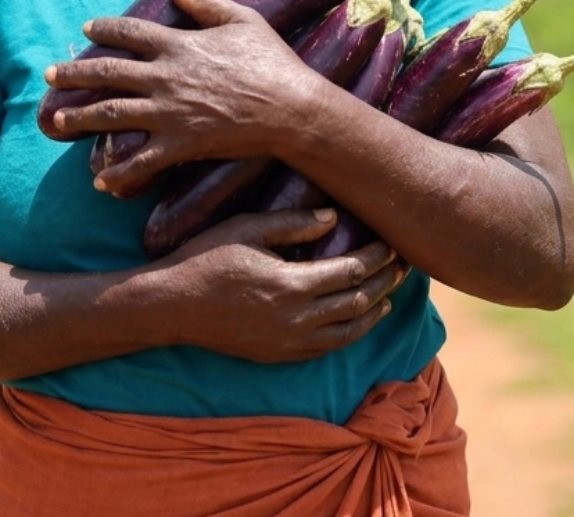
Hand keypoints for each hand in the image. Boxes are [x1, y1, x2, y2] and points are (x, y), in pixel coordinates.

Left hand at [45, 0, 330, 193]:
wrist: (293, 109)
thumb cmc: (273, 61)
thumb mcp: (242, 19)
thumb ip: (203, 0)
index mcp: (179, 44)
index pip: (129, 32)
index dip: (104, 28)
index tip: (86, 29)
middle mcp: (166, 76)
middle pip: (108, 73)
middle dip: (73, 74)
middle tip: (49, 75)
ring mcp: (171, 112)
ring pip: (113, 114)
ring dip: (81, 118)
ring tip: (57, 120)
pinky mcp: (182, 144)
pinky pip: (142, 160)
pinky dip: (118, 172)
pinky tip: (100, 180)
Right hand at [154, 209, 410, 363]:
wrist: (171, 306)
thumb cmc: (205, 258)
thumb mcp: (246, 228)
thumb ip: (292, 224)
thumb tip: (333, 218)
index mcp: (291, 284)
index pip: (351, 271)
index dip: (376, 257)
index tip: (390, 242)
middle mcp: (296, 319)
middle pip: (357, 301)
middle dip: (384, 282)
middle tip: (401, 266)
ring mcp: (288, 342)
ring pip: (348, 332)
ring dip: (372, 312)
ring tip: (388, 296)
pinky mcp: (278, 355)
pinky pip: (326, 349)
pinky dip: (348, 334)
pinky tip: (354, 321)